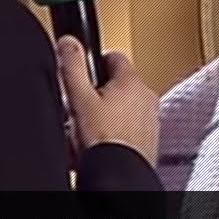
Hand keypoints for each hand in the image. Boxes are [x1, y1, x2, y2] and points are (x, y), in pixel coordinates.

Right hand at [56, 35, 158, 165]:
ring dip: (103, 116)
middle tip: (78, 109)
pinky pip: (127, 129)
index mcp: (132, 81)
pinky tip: (97, 145)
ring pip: (121, 109)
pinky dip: (112, 134)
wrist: (119, 177)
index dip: (93, 62)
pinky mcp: (148, 142)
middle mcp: (147, 98)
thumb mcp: (78, 97)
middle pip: (116, 85)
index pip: (113, 56)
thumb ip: (72, 65)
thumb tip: (68, 42)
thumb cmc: (104, 141)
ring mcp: (150, 121)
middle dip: (95, 95)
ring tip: (85, 132)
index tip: (81, 73)